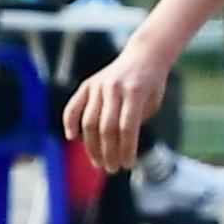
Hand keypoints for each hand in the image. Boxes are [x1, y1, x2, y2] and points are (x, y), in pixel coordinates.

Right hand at [63, 39, 174, 168]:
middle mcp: (114, 88)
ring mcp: (99, 85)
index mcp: (135, 92)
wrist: (144, 55)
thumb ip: (135, 123)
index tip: (127, 165)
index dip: (126, 149)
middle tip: (112, 168)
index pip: (127, 127)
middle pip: (107, 128)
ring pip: (89, 121)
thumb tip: (118, 149)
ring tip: (99, 162)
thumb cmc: (151, 84)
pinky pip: (73, 106)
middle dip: (109, 152)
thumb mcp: (152, 103)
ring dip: (92, 146)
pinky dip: (70, 123)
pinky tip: (73, 139)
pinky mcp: (87, 85)